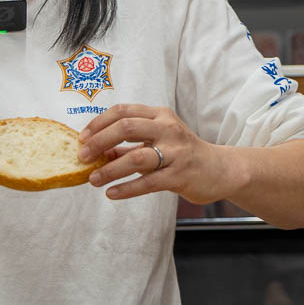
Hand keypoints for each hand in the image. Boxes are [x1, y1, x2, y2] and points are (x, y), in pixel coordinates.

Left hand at [77, 103, 240, 202]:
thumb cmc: (184, 154)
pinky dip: (127, 188)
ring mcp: (176, 152)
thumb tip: (98, 151)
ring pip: (136, 156)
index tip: (82, 138)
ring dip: (110, 168)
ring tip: (93, 179)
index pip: (123, 111)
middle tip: (83, 157)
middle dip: (99, 141)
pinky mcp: (180, 175)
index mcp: (160, 115)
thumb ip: (130, 144)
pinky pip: (149, 182)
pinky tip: (112, 193)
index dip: (99, 123)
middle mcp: (168, 129)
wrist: (221, 170)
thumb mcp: (158, 141)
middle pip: (126, 127)